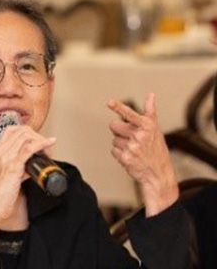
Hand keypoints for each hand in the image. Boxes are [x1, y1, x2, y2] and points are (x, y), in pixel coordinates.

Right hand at [0, 125, 55, 259]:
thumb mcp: (7, 177)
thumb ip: (18, 168)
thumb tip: (31, 166)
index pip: (11, 130)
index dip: (27, 132)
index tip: (37, 141)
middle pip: (20, 131)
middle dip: (36, 136)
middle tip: (46, 147)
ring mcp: (4, 158)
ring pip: (25, 137)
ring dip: (41, 140)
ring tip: (48, 150)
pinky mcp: (12, 167)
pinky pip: (29, 149)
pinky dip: (41, 143)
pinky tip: (49, 144)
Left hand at [108, 93, 177, 215]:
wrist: (159, 173)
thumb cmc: (157, 149)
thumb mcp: (156, 129)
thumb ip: (150, 112)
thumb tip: (151, 95)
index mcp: (147, 126)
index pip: (130, 114)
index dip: (119, 107)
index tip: (109, 102)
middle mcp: (139, 136)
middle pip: (114, 126)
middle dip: (118, 130)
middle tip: (129, 136)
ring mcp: (132, 147)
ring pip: (114, 139)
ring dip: (120, 144)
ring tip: (133, 149)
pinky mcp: (125, 158)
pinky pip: (113, 151)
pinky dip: (119, 154)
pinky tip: (130, 156)